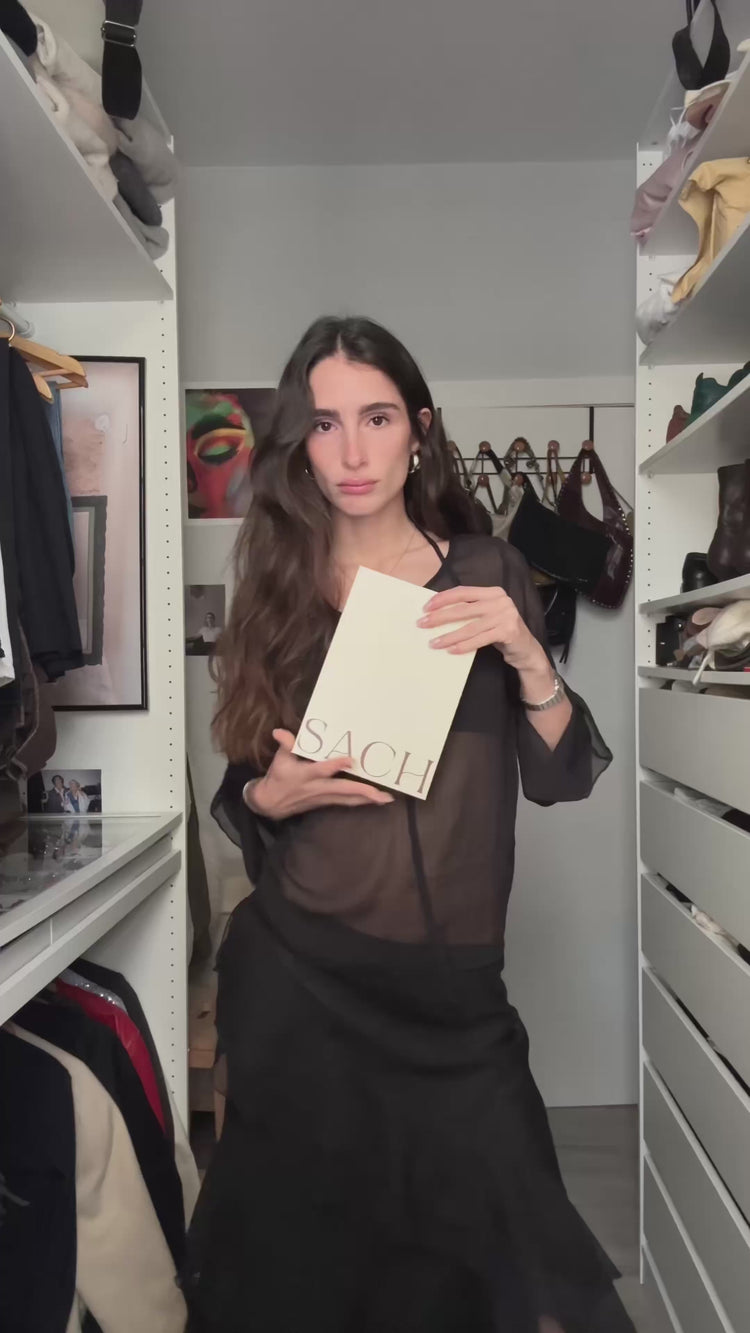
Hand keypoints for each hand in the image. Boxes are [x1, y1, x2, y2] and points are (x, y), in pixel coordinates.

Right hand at [247, 729, 394, 819]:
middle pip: (342, 790)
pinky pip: (346, 802)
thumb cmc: (278, 778)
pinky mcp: (327, 802)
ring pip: (347, 799)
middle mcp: (317, 788)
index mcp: (305, 775)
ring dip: (367, 799)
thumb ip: (286, 745)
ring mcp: (323, 797)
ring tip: (386, 798)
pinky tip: (375, 800)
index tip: (350, 759)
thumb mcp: (279, 760)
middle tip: (381, 793)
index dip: (336, 765)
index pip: (322, 770)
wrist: (271, 804)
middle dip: (362, 791)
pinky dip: (361, 801)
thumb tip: (279, 731)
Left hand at [419, 584, 547, 672]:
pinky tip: (451, 650)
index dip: (443, 598)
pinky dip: (464, 646)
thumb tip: (437, 612)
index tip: (426, 607)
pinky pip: (480, 639)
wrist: (526, 650)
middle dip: (440, 617)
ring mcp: (506, 615)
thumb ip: (470, 610)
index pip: (463, 592)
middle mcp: (500, 600)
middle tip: (422, 624)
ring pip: (470, 627)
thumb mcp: (487, 615)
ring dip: (449, 636)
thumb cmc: (500, 631)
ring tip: (433, 643)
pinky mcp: (508, 631)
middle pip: (464, 608)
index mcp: (493, 592)